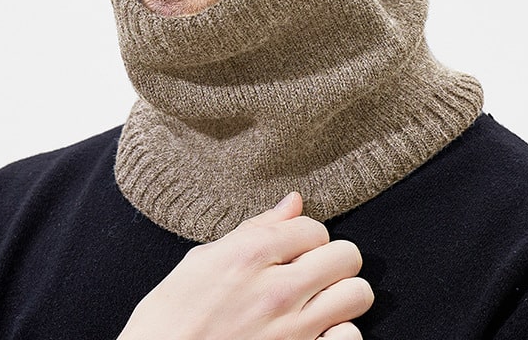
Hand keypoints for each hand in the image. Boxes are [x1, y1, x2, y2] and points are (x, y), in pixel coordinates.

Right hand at [117, 192, 372, 339]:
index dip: (306, 237)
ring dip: (343, 296)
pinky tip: (319, 334)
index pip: (313, 227)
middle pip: (345, 255)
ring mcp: (292, 331)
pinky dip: (340, 335)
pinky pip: (351, 338)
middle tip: (312, 273)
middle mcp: (276, 289)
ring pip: (358, 294)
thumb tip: (293, 201)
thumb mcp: (202, 260)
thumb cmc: (169, 317)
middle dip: (332, 260)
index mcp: (249, 255)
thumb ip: (254, 229)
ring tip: (320, 302)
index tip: (293, 251)